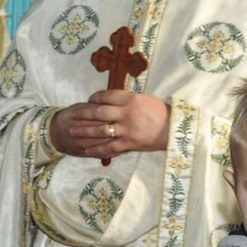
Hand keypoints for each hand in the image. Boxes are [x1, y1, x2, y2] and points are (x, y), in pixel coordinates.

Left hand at [48, 89, 171, 159]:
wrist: (174, 129)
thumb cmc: (161, 112)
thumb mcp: (145, 99)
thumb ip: (127, 99)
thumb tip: (112, 99)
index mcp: (131, 99)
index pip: (106, 96)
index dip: (95, 98)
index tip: (89, 100)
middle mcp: (126, 113)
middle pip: (99, 112)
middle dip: (83, 114)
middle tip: (72, 116)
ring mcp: (126, 129)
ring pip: (100, 130)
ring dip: (84, 131)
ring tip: (72, 131)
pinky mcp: (128, 143)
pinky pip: (108, 147)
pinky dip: (96, 149)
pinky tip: (85, 150)